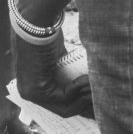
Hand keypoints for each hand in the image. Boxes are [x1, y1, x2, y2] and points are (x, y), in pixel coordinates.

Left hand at [10, 0, 92, 118]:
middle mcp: (29, 94)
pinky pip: (64, 97)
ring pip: (65, 107)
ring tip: (99, 88)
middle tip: (103, 105)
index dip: (79, 107)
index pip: (59, 106)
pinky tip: (89, 79)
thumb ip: (69, 76)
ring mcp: (31, 93)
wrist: (37, 23)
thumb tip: (91, 91)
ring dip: (85, 97)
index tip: (97, 109)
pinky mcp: (37, 90)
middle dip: (85, 107)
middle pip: (64, 110)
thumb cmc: (49, 36)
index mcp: (33, 87)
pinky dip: (79, 89)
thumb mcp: (60, 60)